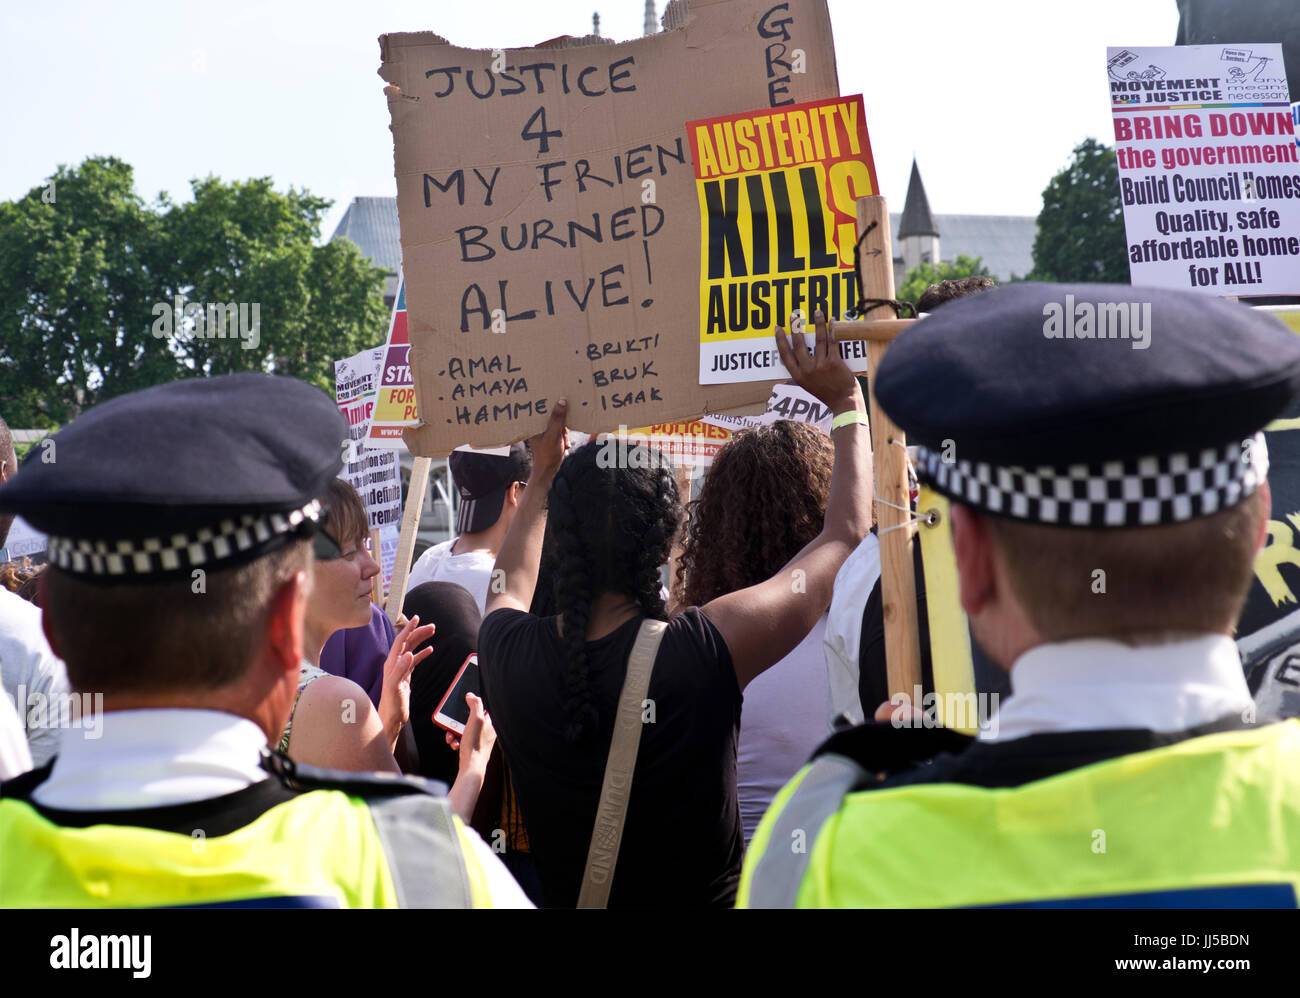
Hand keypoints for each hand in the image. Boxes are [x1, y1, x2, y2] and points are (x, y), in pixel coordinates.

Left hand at [378, 614, 434, 743]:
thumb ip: (400, 670)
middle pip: (407, 642)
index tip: (417, 619)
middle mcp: (395, 664)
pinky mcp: (405, 676)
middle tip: (431, 626)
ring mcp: (400, 669)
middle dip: (418, 632)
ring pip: (412, 649)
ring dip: (421, 640)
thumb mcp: (395, 688)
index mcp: (392, 664)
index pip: (400, 641)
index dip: (408, 629)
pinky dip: (422, 653)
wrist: (391, 717)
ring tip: (432, 632)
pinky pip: (415, 660)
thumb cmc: (391, 705)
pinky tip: (430, 650)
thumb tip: (409, 654)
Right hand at [445, 693, 496, 776]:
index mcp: (491, 723)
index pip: (482, 708)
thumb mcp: (476, 719)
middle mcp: (486, 731)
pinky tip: (453, 744)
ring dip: (453, 732)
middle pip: (468, 719)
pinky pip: (460, 739)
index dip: (471, 704)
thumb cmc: (475, 744)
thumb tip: (471, 695)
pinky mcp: (471, 748)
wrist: (471, 768)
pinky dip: (455, 740)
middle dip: (456, 721)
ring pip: (462, 730)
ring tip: (450, 736)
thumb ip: (475, 704)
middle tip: (450, 723)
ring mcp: (479, 740)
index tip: (463, 701)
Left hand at [526, 398, 568, 476]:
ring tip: (564, 442)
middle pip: (551, 414)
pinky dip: (564, 436)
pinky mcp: (551, 436)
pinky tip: (565, 445)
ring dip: (564, 432)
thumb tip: (561, 400)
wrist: (548, 471)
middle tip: (564, 429)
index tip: (559, 394)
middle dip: (561, 421)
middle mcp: (537, 426)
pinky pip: (560, 429)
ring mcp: (544, 431)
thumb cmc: (547, 455)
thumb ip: (557, 419)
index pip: (541, 407)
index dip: (550, 402)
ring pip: (558, 422)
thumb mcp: (553, 435)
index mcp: (533, 423)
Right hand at [774, 309, 859, 412]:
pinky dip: (832, 330)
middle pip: (799, 344)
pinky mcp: (834, 362)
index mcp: (798, 376)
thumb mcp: (809, 386)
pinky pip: (832, 342)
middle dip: (796, 327)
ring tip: (817, 312)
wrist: (843, 402)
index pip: (785, 355)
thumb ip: (804, 372)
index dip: (780, 340)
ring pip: (818, 339)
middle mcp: (807, 370)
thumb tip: (801, 357)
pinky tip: (831, 321)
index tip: (778, 329)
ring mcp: (821, 366)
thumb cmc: (828, 395)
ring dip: (817, 323)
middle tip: (794, 316)